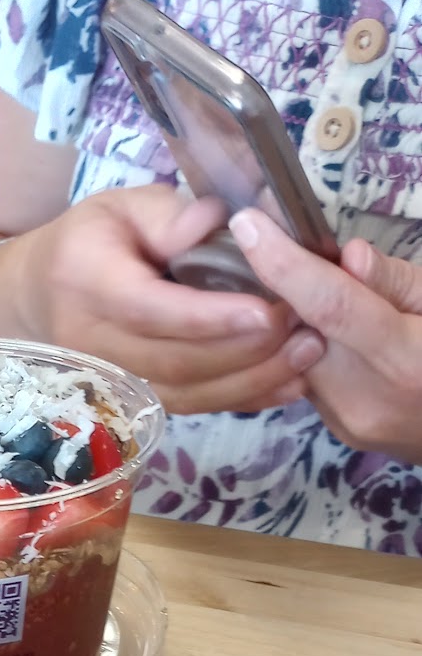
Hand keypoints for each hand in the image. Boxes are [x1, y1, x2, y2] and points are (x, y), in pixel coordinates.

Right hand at [0, 186, 323, 414]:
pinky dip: (241, 398)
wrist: (36, 297)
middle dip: (244, 351)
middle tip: (305, 327)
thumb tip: (214, 223)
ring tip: (308, 354)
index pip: (150, 310)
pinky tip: (287, 384)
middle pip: (174, 362)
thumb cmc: (88, 241)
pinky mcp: (132, 400)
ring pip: (185, 394)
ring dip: (251, 381)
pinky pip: (190, 407)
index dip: (209, 318)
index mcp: (86, 282)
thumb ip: (167, 213)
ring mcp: (109, 381)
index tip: (266, 310)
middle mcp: (92, 342)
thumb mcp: (122, 206)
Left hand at [232, 207, 421, 459]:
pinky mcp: (337, 430)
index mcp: (406, 360)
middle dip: (288, 287)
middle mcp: (365, 397)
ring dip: (301, 319)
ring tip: (325, 295)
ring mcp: (347, 420)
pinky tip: (335, 333)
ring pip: (296, 355)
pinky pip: (307, 376)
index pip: (329, 305)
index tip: (248, 225)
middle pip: (301, 329)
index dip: (284, 263)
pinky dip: (313, 347)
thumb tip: (348, 257)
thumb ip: (396, 281)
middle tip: (293, 251)